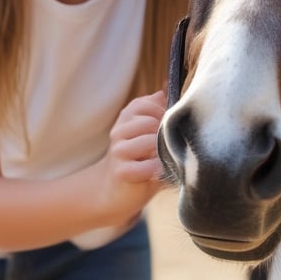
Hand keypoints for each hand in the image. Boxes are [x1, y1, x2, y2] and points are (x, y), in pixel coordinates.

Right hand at [98, 90, 167, 223]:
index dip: (162, 114)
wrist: (115, 191)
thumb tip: (165, 87)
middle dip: (163, 135)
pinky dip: (156, 170)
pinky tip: (156, 173)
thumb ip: (156, 111)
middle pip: (150, 122)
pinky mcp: (121, 172)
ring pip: (149, 142)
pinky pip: (146, 167)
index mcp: (127, 118)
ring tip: (161, 160)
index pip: (147, 103)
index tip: (165, 127)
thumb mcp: (148, 132)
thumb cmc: (139, 159)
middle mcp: (119, 132)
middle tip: (165, 148)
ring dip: (161, 153)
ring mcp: (119, 152)